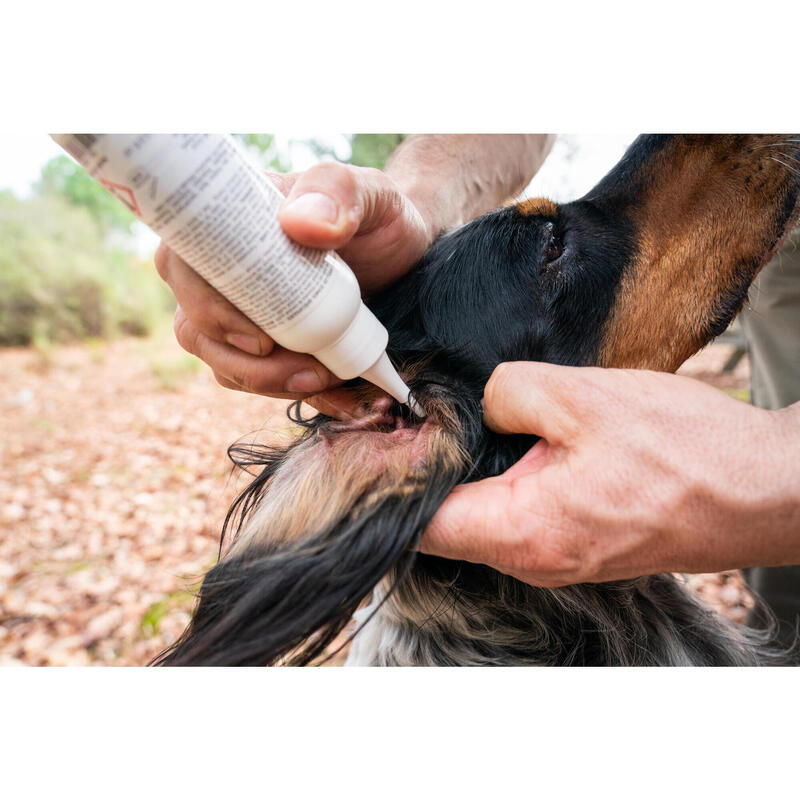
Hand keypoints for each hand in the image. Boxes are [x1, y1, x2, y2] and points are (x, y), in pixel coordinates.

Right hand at [155, 163, 433, 400]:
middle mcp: (226, 271)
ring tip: (326, 382)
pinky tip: (340, 398)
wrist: (407, 255)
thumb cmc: (382, 216)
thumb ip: (338, 191)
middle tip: (308, 374)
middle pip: (196, 328)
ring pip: (224, 362)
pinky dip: (296, 395)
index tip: (260, 340)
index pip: (183, 264)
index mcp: (232, 225)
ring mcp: (243, 313)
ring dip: (270, 384)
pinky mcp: (269, 346)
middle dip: (246, 365)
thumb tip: (298, 224)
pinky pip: (261, 381)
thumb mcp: (371, 193)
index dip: (205, 308)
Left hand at [421, 362, 799, 586]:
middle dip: (424, 473)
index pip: (421, 524)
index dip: (390, 482)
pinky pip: (519, 515)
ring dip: (466, 474)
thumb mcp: (583, 397)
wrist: (764, 491)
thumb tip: (481, 403)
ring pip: (482, 518)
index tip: (374, 441)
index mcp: (522, 531)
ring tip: (455, 423)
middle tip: (410, 418)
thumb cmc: (687, 451)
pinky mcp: (578, 544)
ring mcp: (556, 558)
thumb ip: (507, 393)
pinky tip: (511, 443)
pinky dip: (502, 482)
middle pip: (446, 523)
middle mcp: (532, 560)